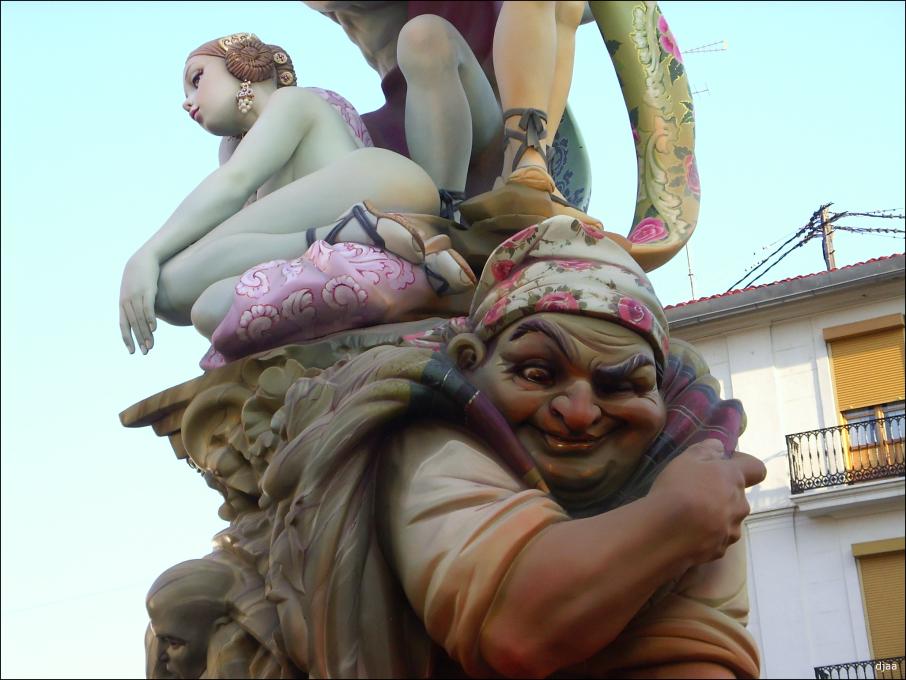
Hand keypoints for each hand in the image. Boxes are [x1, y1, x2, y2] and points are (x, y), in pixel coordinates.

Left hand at [119, 251, 159, 353]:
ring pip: (140, 318)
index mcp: (123, 304)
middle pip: (133, 324)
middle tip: (145, 352)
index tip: (132, 351)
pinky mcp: (147, 290)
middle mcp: (127, 301)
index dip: (127, 338)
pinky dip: (150, 319)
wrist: (143, 259)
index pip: (123, 325)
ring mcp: (136, 296)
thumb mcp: (134, 291)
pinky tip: (154, 329)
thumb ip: (136, 304)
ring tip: (150, 345)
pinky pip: (148, 307)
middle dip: (139, 339)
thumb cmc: (140, 276)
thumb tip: (142, 317)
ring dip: (145, 333)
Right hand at [650, 439, 765, 564]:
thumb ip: (706, 450)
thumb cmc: (677, 489)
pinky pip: (718, 538)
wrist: (665, 532)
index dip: (744, 464)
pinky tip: (686, 533)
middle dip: (722, 493)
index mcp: (734, 479)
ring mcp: (732, 530)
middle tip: (695, 492)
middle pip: (737, 496)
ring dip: (716, 515)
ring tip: (689, 516)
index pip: (757, 468)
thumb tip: (720, 447)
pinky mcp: (721, 550)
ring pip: (729, 519)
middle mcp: (740, 505)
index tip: (724, 464)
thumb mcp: (686, 460)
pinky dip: (707, 534)